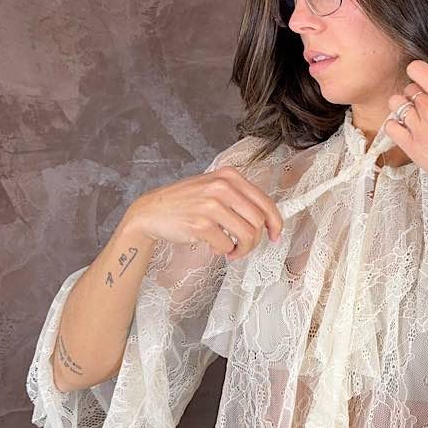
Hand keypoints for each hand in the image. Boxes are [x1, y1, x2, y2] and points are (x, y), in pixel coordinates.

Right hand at [127, 166, 284, 261]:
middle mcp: (222, 187)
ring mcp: (211, 204)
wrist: (151, 211)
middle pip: (259, 221)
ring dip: (242, 249)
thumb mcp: (214, 188)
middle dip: (256, 240)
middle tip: (245, 247)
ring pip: (247, 235)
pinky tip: (214, 247)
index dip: (275, 222)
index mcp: (230, 176)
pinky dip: (224, 251)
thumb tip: (267, 218)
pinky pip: (226, 245)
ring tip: (232, 250)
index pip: (265, 201)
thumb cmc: (185, 202)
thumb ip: (239, 197)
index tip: (276, 235)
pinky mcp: (201, 223)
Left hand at [384, 60, 427, 206]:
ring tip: (416, 120)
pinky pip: (390, 127)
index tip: (421, 81)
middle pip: (409, 89)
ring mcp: (420, 128)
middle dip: (416, 96)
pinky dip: (395, 126)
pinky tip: (406, 131)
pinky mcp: (412, 147)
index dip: (418, 74)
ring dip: (405, 110)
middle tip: (426, 109)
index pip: (418, 69)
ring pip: (396, 104)